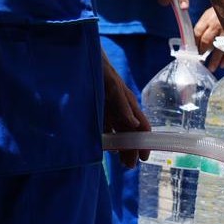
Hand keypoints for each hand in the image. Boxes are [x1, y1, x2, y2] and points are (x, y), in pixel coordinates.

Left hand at [102, 52, 150, 166]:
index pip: (141, 126)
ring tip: (121, 162)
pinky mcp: (95, 110)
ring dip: (120, 147)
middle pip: (130, 133)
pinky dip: (105, 139)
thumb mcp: (111, 85)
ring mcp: (107, 110)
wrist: (79, 57)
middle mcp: (120, 108)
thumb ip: (122, 104)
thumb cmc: (99, 68)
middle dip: (132, 148)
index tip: (143, 157)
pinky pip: (103, 128)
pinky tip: (104, 148)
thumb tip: (134, 124)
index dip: (144, 141)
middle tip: (129, 166)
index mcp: (128, 103)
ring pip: (118, 132)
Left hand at [193, 8, 223, 71]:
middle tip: (201, 62)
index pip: (197, 32)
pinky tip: (222, 65)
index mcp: (208, 18)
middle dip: (202, 53)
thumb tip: (195, 42)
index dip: (195, 44)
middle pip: (206, 41)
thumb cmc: (221, 12)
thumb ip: (203, 26)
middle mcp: (216, 24)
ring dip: (214, 60)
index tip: (194, 52)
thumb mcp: (210, 14)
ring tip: (211, 68)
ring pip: (218, 48)